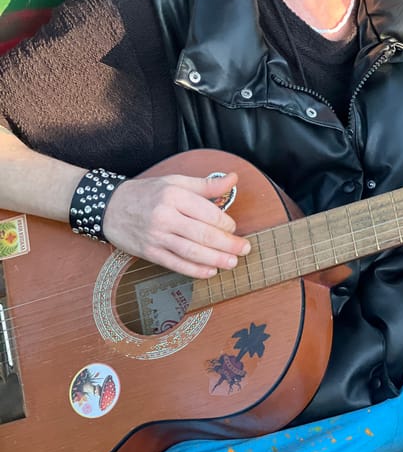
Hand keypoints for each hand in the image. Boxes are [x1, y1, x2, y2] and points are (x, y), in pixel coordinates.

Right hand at [102, 172, 249, 277]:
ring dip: (216, 260)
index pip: (208, 212)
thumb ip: (206, 184)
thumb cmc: (147, 193)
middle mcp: (165, 216)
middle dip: (228, 244)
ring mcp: (157, 236)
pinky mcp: (150, 253)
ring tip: (232, 263)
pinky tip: (210, 271)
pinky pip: (177, 264)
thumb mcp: (175, 182)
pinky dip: (196, 270)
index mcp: (174, 195)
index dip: (226, 223)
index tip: (234, 228)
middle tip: (244, 249)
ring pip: (192, 252)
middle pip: (203, 234)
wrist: (109, 207)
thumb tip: (233, 179)